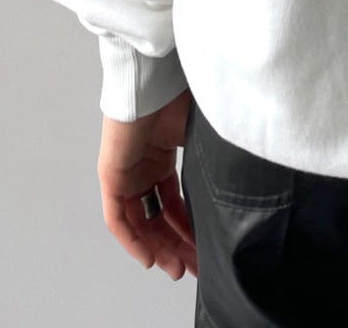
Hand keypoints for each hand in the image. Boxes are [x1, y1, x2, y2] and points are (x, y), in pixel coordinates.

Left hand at [97, 87, 197, 280]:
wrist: (156, 77)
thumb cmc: (179, 94)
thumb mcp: (200, 135)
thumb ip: (208, 159)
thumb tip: (236, 180)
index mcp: (162, 158)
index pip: (173, 204)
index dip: (187, 229)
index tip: (204, 248)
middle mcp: (142, 169)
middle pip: (157, 218)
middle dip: (175, 246)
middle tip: (192, 268)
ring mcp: (125, 174)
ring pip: (139, 223)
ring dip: (157, 248)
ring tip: (177, 269)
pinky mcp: (111, 175)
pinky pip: (117, 219)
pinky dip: (132, 241)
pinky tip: (150, 259)